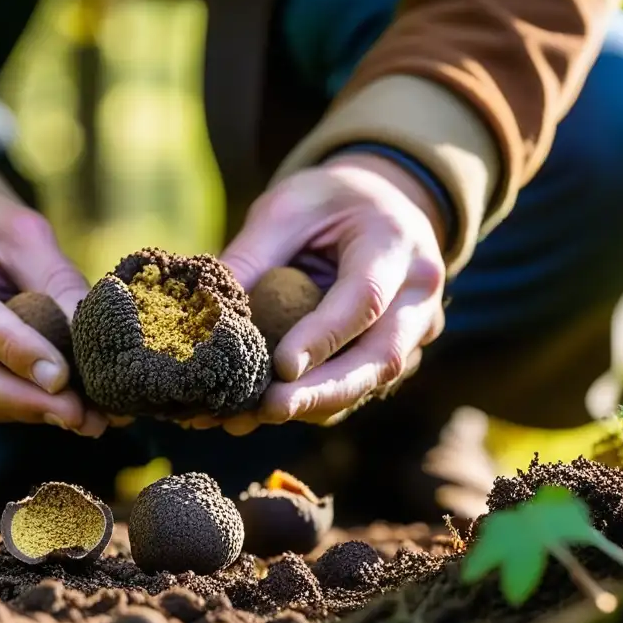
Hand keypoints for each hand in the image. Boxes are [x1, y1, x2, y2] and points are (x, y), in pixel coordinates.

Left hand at [213, 153, 447, 434]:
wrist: (379, 205)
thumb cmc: (328, 202)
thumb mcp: (287, 209)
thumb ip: (252, 254)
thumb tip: (204, 311)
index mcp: (395, 245)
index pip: (365, 299)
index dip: (324, 337)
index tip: (280, 367)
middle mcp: (417, 295)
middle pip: (381, 358)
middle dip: (323, 393)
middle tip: (267, 411)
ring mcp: (414, 331)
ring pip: (371, 384)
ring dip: (311, 408)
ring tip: (244, 419)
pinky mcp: (394, 355)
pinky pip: (357, 389)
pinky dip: (310, 406)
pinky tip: (256, 413)